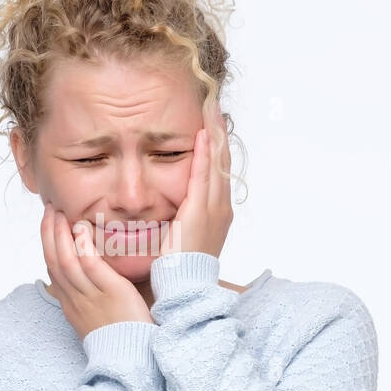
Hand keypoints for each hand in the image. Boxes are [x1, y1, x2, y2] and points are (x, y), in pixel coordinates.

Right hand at [41, 202, 153, 340]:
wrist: (135, 361)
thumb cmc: (124, 340)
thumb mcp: (101, 319)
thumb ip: (95, 299)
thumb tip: (96, 281)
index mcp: (73, 306)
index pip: (54, 271)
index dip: (48, 246)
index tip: (49, 226)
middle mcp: (76, 300)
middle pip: (53, 261)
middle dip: (47, 233)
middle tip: (49, 209)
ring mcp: (91, 296)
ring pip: (65, 260)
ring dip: (59, 233)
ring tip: (59, 211)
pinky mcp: (111, 292)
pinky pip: (89, 265)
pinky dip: (81, 246)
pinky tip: (80, 228)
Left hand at [159, 94, 233, 258]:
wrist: (185, 288)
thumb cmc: (179, 268)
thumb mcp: (180, 237)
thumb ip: (177, 218)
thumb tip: (167, 208)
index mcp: (217, 212)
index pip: (217, 169)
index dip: (215, 144)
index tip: (209, 122)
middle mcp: (221, 207)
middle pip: (223, 159)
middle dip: (218, 130)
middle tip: (213, 103)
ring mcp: (214, 208)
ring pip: (218, 162)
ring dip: (214, 134)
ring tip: (211, 108)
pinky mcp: (201, 211)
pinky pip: (205, 175)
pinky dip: (206, 153)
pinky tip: (203, 134)